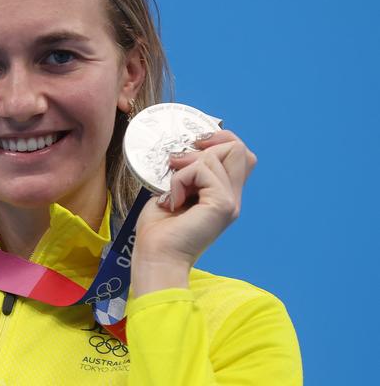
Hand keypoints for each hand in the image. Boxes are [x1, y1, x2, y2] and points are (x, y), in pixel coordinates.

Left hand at [130, 130, 257, 296]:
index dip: (220, 140)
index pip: (241, 154)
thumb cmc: (159, 229)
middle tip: (178, 163)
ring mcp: (230, 202)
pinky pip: (202, 170)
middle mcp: (233, 198)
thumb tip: (189, 149)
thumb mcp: (174, 190)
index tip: (192, 147)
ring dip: (187, 165)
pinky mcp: (222, 205)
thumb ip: (188, 170)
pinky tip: (173, 200)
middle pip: (239, 148)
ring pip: (220, 155)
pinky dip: (181, 178)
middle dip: (206, 145)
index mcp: (224, 194)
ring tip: (173, 189)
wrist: (155, 257)